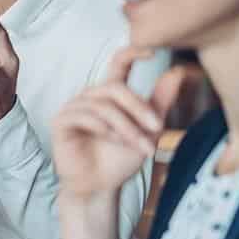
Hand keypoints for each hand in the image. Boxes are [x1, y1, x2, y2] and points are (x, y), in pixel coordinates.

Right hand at [51, 47, 184, 198]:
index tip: (153, 52)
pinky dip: (104, 129)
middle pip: (114, 87)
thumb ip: (159, 102)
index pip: (118, 63)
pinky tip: (114, 140)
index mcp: (109, 94)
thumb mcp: (148, 130)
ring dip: (127, 126)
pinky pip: (84, 117)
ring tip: (140, 146)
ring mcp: (73, 108)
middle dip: (139, 108)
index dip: (132, 52)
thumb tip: (177, 73)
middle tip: (157, 129)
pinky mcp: (61, 122)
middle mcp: (89, 96)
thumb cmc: (120, 158)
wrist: (100, 187)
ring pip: (104, 106)